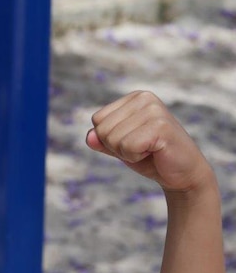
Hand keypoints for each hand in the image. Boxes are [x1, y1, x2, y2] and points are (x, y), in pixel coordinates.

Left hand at [86, 91, 213, 192]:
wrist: (182, 174)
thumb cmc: (150, 157)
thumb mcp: (119, 147)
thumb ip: (102, 140)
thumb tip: (90, 137)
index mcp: (134, 98)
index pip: (97, 119)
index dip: (109, 139)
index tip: (133, 141)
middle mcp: (144, 98)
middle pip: (103, 130)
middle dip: (117, 147)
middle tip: (142, 148)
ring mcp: (154, 110)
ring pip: (113, 139)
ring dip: (128, 153)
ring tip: (149, 150)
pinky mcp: (160, 126)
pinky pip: (127, 147)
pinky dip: (135, 157)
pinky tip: (154, 153)